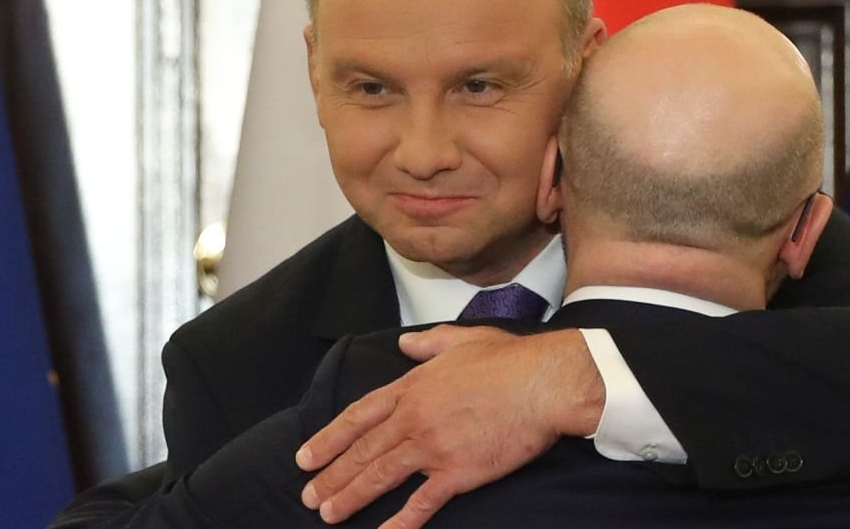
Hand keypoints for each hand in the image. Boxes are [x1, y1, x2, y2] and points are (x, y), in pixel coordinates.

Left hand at [295, 325, 603, 527]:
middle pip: (362, 451)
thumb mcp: (461, 339)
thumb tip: (405, 343)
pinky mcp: (457, 472)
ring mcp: (433, 447)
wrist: (543, 383)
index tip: (306, 456)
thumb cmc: (509, 360)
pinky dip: (400, 521)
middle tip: (308, 495)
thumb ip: (427, 344)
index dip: (329, 438)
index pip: (358, 416)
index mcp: (413, 386)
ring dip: (350, 497)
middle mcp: (414, 418)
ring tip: (328, 514)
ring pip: (380, 476)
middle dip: (331, 474)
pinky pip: (421, 502)